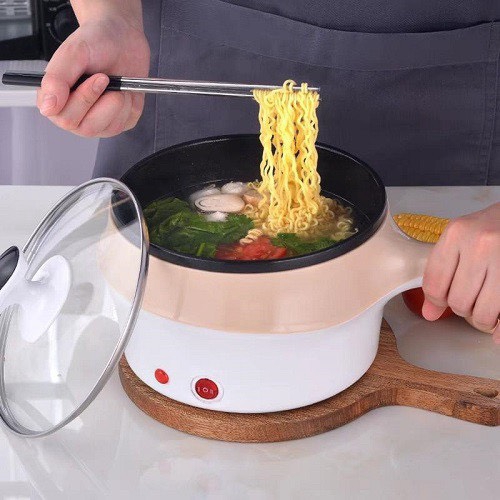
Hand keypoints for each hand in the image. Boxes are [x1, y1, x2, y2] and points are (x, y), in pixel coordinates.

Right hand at [37, 16, 149, 136]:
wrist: (122, 39)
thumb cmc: (96, 43)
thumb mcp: (73, 53)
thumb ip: (56, 79)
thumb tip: (47, 107)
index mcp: (56, 100)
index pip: (64, 119)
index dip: (83, 99)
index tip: (98, 78)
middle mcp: (76, 115)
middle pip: (87, 128)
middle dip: (102, 101)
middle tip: (106, 78)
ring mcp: (99, 122)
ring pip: (110, 128)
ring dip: (118, 102)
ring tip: (115, 82)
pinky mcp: (120, 122)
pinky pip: (126, 123)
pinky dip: (130, 105)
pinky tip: (124, 90)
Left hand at [422, 202, 499, 341]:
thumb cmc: (490, 228)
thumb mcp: (460, 240)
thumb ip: (441, 272)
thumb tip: (429, 313)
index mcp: (457, 234)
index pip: (434, 285)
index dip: (437, 299)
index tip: (443, 299)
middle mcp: (480, 245)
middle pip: (458, 302)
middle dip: (462, 307)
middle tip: (470, 298)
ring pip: (482, 313)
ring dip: (483, 317)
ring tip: (486, 305)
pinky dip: (499, 329)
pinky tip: (497, 330)